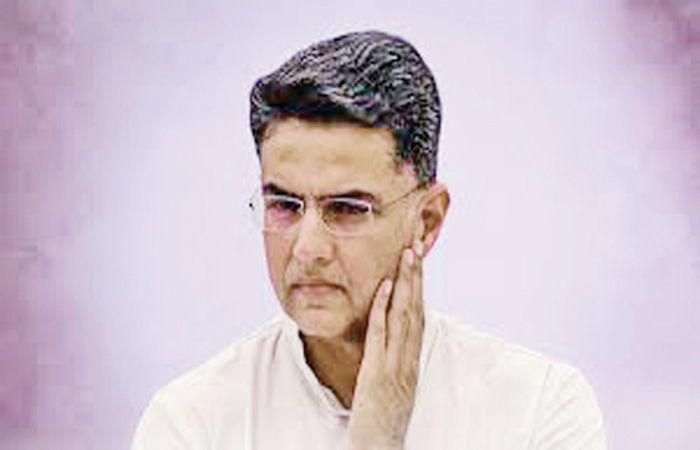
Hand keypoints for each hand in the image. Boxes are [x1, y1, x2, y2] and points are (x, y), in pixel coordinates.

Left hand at [346, 240, 424, 449]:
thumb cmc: (383, 422)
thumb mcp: (394, 388)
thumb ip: (395, 363)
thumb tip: (393, 340)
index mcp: (411, 362)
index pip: (419, 316)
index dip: (419, 286)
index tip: (417, 260)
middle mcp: (408, 360)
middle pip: (416, 309)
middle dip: (416, 275)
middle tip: (416, 244)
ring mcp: (395, 366)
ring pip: (404, 316)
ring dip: (406, 283)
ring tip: (406, 255)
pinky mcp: (377, 374)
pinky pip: (381, 337)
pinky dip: (384, 310)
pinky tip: (384, 288)